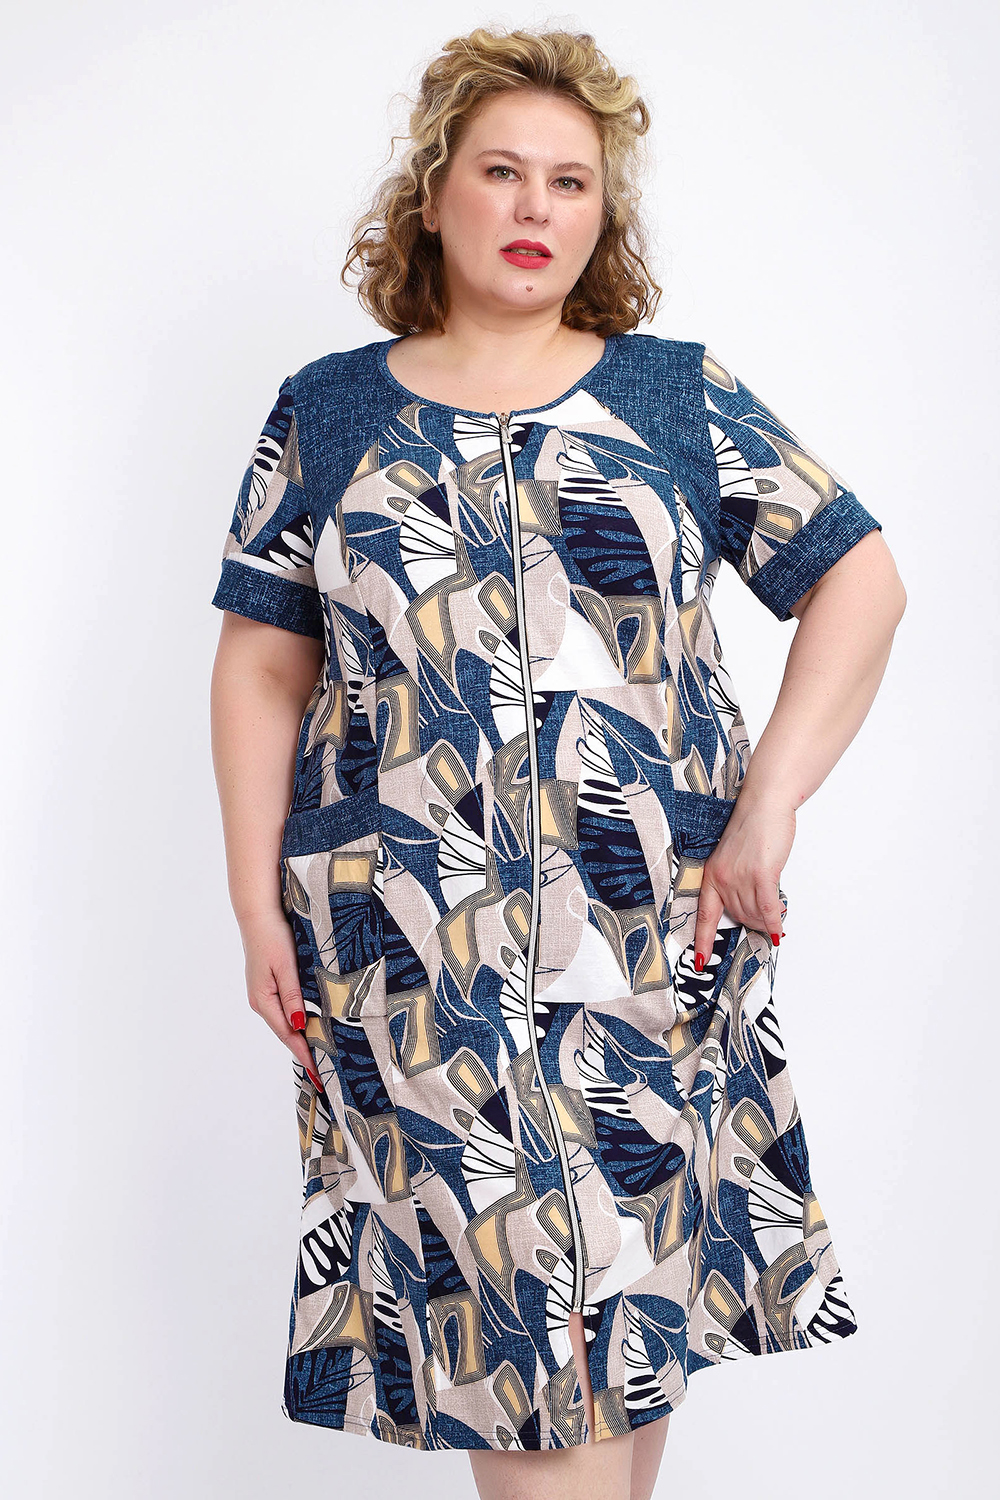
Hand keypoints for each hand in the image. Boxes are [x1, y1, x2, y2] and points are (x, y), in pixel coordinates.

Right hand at [240, 909, 324, 1091]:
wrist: (258, 914)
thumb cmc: (273, 937)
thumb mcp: (286, 967)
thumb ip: (293, 997)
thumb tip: (299, 1027)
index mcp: (263, 1000)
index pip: (288, 1035)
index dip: (303, 1054)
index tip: (317, 1074)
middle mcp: (261, 1001)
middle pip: (286, 1033)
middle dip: (303, 1051)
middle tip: (323, 1073)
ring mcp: (263, 994)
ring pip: (285, 1022)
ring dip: (300, 1038)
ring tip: (319, 1055)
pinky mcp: (268, 985)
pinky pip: (284, 1010)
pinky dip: (296, 1022)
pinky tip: (307, 1026)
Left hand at [693, 792, 795, 968]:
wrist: (763, 805)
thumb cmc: (751, 828)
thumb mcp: (733, 858)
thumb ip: (736, 881)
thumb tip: (751, 908)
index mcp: (711, 875)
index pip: (704, 916)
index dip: (702, 941)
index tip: (700, 962)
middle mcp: (722, 879)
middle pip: (738, 917)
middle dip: (753, 923)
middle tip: (766, 921)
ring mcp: (741, 878)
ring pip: (754, 914)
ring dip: (767, 920)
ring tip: (776, 915)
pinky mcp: (761, 875)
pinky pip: (767, 908)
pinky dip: (774, 922)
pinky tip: (779, 930)